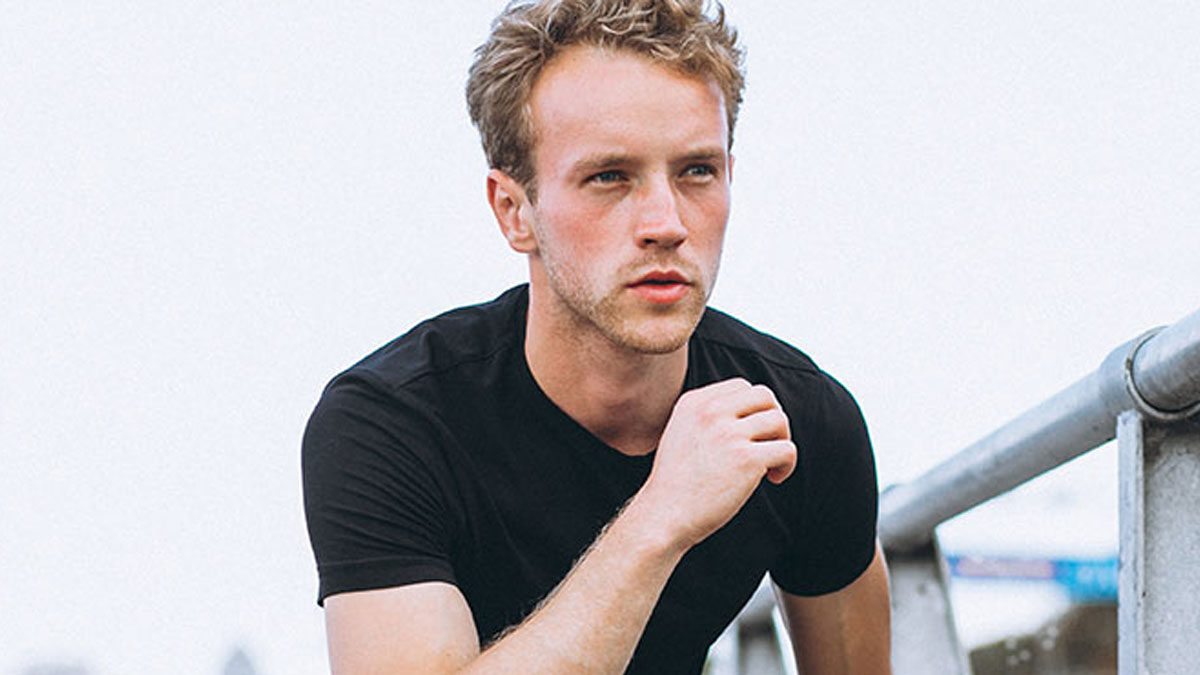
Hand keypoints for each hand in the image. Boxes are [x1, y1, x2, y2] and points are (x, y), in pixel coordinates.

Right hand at [631, 378, 796, 550]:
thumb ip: (708, 417)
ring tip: (771, 465)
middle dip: (773, 419)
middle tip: (767, 445)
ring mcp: (728, 434)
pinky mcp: (746, 459)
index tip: (750, 434)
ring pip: (779, 420)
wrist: (664, 516)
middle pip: (764, 396)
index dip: (754, 409)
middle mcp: (710, 411)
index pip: (741, 387)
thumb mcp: (681, 434)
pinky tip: (774, 478)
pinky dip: (787, 464)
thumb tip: (752, 414)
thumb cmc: (676, 484)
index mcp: (693, 402)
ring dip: (782, 441)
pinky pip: (786, 449)